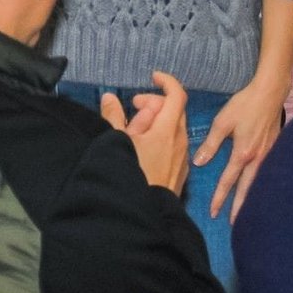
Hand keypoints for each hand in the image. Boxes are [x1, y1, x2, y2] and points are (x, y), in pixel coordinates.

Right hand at [101, 71, 189, 193]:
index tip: (151, 77)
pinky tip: (143, 150)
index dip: (166, 81)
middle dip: (154, 103)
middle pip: (174, 110)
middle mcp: (180, 141)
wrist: (140, 215)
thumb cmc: (128, 175)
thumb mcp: (116, 142)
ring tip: (134, 132)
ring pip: (174, 129)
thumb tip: (110, 97)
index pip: (176, 95)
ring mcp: (182, 158)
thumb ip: (113, 116)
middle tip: (133, 108)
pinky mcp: (180, 173)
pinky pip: (174, 146)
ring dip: (157, 122)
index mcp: (167, 131)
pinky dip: (162, 138)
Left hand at [193, 71, 289, 221]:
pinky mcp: (274, 149)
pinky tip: (257, 189)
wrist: (270, 93)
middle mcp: (257, 159)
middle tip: (233, 223)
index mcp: (242, 154)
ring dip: (250, 198)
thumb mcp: (222, 122)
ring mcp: (268, 155)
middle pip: (247, 189)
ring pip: (258, 183)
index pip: (228, 182)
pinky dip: (260, 185)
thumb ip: (211, 144)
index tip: (213, 212)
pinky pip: (265, 173)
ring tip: (245, 212)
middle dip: (239, 208)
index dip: (220, 198)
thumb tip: (199, 162)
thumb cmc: (244, 105)